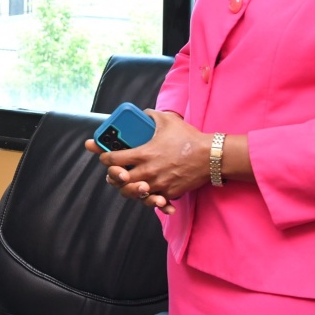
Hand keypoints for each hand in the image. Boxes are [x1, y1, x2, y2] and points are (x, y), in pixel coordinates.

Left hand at [85, 110, 213, 212]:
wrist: (211, 156)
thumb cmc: (189, 138)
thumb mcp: (168, 121)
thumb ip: (151, 116)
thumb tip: (143, 113)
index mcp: (144, 154)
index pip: (113, 159)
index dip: (104, 157)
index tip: (103, 155)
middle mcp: (148, 171)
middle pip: (118, 180)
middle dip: (112, 176)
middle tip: (114, 171)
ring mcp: (158, 184)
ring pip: (132, 193)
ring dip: (126, 188)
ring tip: (127, 182)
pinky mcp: (169, 193)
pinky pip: (152, 201)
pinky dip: (147, 198)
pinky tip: (146, 193)